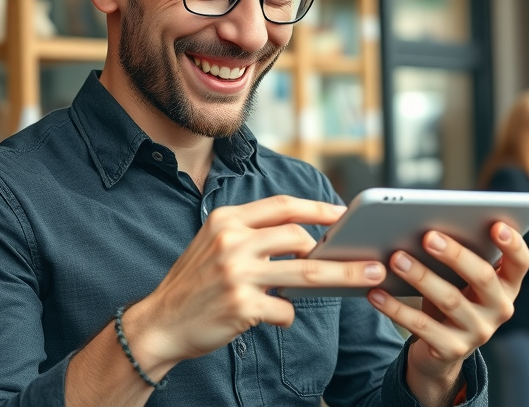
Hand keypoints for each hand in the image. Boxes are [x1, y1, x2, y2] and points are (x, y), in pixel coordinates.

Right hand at [126, 196, 385, 373]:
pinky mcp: (241, 306)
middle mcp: (231, 241)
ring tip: (369, 276)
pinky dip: (289, 314)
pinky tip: (276, 316)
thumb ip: (252, 235)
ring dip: (343, 275)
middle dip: (337, 250)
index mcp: (226, 220)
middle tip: (366, 257)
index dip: (318, 208)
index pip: (282, 205)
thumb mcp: (213, 244)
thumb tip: (306, 237)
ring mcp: (236, 274)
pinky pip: (285, 309)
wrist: (159, 323)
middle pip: (300, 238)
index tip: (345, 214)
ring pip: (306, 271)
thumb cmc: (194, 284)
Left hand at [367, 223, 528, 405]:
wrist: (440, 350)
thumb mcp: (461, 277)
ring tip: (396, 258)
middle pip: (482, 277)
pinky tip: (377, 293)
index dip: (513, 244)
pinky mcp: (452, 349)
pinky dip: (396, 308)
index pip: (521, 262)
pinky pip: (422, 327)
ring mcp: (478, 332)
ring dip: (421, 277)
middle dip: (454, 254)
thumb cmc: (452, 296)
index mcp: (507, 284)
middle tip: (427, 236)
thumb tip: (428, 223)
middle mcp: (500, 309)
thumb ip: (458, 254)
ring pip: (450, 300)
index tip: (496, 225)